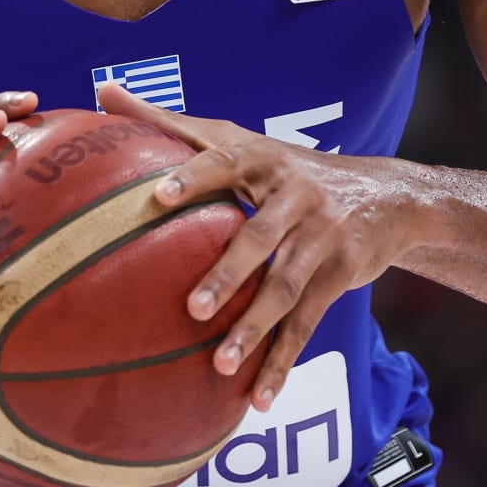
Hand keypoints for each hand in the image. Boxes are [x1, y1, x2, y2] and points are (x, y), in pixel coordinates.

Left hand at [97, 83, 397, 410]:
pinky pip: (309, 322)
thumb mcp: (236, 136)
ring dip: (255, 329)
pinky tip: (258, 397)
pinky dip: (284, 360)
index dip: (192, 178)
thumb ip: (169, 121)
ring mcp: (321, 236)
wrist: (385, 194)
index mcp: (260, 157)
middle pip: (259, 237)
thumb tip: (101, 89)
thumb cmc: (283, 166)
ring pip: (286, 287)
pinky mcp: (340, 274)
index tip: (157, 198)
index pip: (222, 163)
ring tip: (219, 365)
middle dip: (228, 273)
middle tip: (190, 307)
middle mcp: (294, 194)